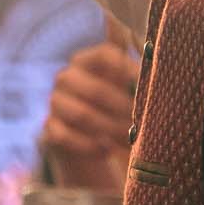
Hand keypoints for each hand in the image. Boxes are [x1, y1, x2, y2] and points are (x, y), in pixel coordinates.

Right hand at [41, 41, 137, 192]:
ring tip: (129, 139)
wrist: (88, 136)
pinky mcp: (49, 128)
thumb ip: (135, 71)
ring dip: (110, 129)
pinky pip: (66, 137)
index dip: (128, 68)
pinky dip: (89, 145)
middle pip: (96, 90)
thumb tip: (154, 57)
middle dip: (124, 109)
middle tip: (144, 122)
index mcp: (86, 60)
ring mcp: (55, 103)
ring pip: (82, 115)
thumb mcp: (125, 85)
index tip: (148, 83)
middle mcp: (66, 77)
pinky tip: (107, 149)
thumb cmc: (114, 104)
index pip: (105, 55)